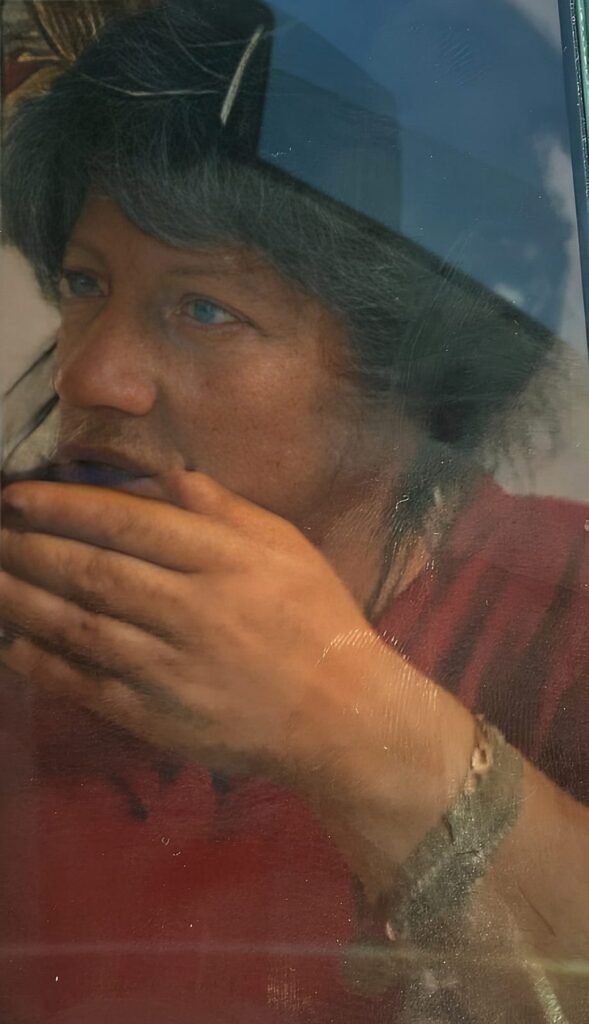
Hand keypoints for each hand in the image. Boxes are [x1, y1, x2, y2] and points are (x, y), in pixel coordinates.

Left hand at [0, 471, 374, 779]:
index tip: (19, 495)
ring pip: (79, 626)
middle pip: (93, 571)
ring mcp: (170, 667)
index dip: (65, 506)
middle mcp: (190, 609)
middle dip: (29, 547)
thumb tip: (169, 473)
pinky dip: (45, 663)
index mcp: (223, 561)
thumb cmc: (317, 620)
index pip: (128, 523)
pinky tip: (13, 643)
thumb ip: (226, 510)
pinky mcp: (157, 715)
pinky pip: (88, 684)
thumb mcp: (287, 547)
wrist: (339, 715)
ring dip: (22, 599)